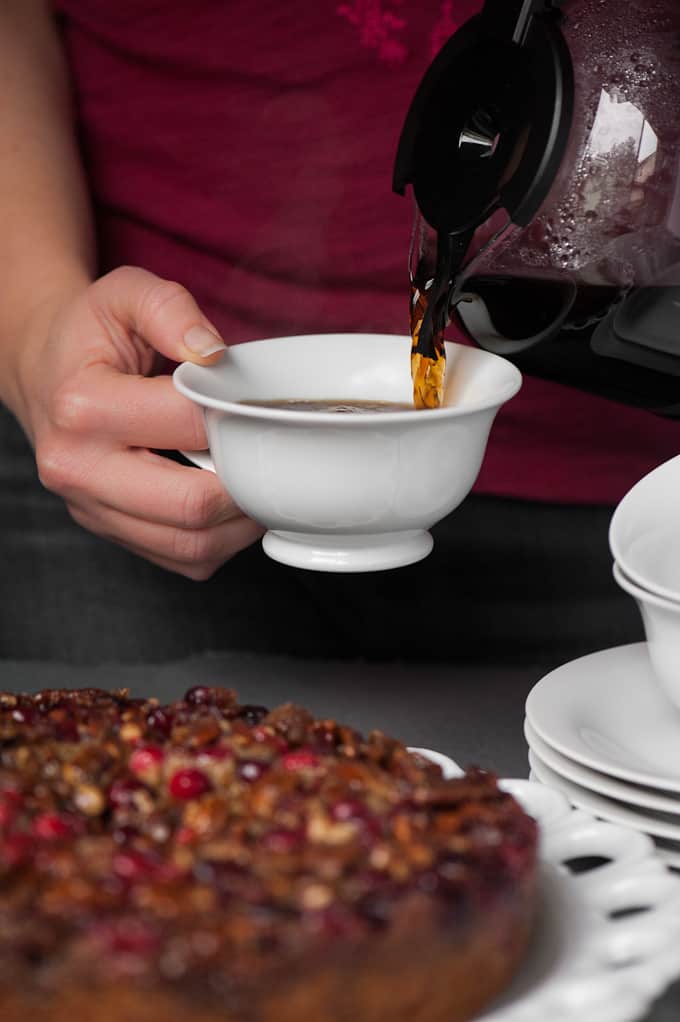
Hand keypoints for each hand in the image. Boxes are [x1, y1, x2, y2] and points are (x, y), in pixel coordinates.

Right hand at [12, 266, 264, 578]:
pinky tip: (232, 505)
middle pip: (191, 505)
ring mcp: (92, 509)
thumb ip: (170, 308)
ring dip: (241, 523)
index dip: (237, 414)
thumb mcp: (122, 294)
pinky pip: (183, 560)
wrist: (42, 371)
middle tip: (271, 454)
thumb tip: (215, 355)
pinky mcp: (110, 532)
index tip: (258, 403)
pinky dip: (222, 541)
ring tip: (259, 482)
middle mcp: (79, 469)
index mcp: (82, 408)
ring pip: (191, 547)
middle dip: (246, 483)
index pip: (187, 425)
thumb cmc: (87, 336)